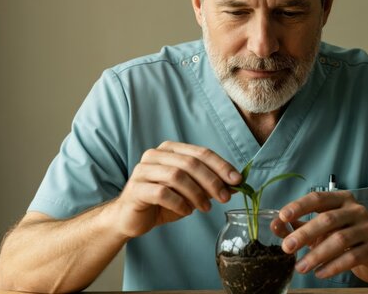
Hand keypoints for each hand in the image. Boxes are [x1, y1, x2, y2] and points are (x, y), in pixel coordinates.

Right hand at [112, 141, 241, 238]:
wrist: (131, 217)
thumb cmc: (162, 202)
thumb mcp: (191, 192)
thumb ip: (210, 185)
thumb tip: (237, 184)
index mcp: (170, 150)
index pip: (201, 152)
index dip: (221, 165)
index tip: (237, 180)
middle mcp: (155, 155)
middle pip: (190, 163)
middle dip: (212, 181)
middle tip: (224, 197)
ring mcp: (142, 170)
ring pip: (176, 176)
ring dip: (196, 193)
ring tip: (205, 208)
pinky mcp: (135, 188)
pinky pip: (161, 193)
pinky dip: (179, 203)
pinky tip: (186, 211)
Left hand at [276, 191, 367, 283]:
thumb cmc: (348, 237)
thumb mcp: (323, 229)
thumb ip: (299, 225)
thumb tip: (274, 225)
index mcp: (342, 200)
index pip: (318, 199)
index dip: (299, 206)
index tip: (282, 217)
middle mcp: (356, 210)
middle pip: (327, 219)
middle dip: (304, 234)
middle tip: (287, 247)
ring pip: (339, 240)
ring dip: (316, 255)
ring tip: (300, 267)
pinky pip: (352, 258)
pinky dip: (333, 266)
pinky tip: (320, 273)